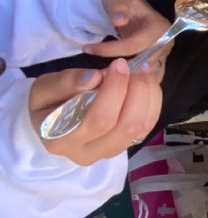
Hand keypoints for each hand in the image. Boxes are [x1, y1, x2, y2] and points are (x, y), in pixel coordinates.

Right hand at [29, 60, 162, 164]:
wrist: (51, 121)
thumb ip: (67, 82)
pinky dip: (153, 103)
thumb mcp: (45, 88)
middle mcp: (87, 153)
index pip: (98, 120)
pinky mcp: (124, 146)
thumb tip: (96, 77)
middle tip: (137, 67)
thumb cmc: (47, 103)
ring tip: (144, 71)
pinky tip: (147, 84)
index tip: (119, 64)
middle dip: (138, 92)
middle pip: (125, 127)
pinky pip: (147, 126)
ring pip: (141, 128)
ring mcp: (109, 152)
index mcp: (62, 141)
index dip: (115, 90)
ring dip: (149, 96)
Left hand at [84, 0, 169, 79]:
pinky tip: (115, 84)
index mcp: (160, 28)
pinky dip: (133, 82)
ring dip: (127, 79)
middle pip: (144, 63)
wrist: (129, 5)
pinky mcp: (157, 63)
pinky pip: (147, 77)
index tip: (88, 49)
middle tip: (96, 72)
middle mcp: (166, 43)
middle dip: (121, 70)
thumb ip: (119, 8)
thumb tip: (119, 21)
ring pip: (147, 75)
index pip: (136, 45)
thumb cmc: (123, 0)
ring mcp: (163, 55)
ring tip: (103, 79)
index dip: (112, 49)